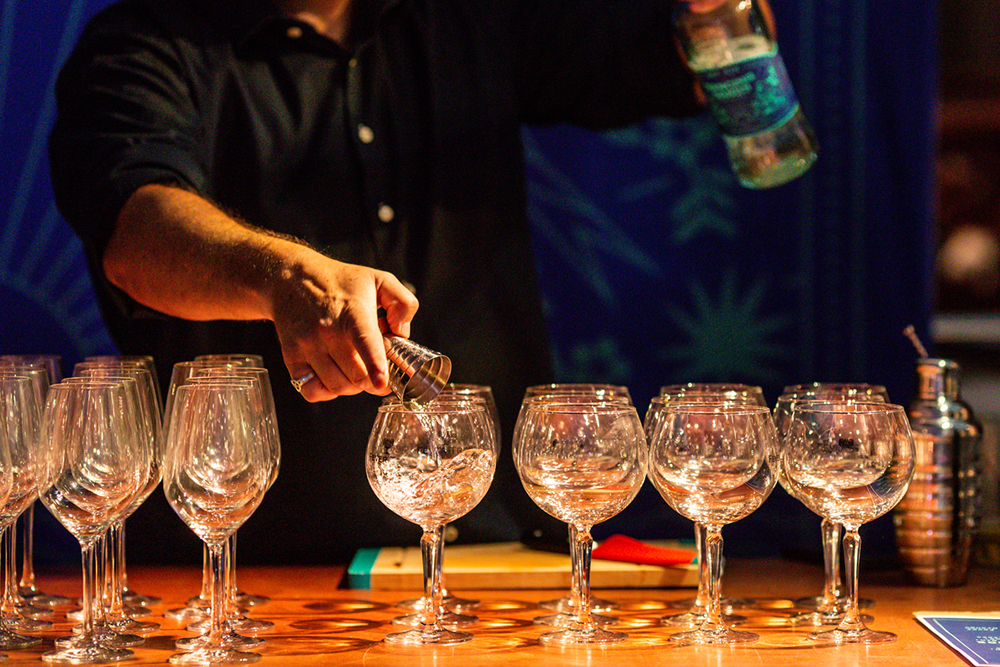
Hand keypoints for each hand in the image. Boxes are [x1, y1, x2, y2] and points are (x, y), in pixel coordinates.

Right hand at [268, 246, 418, 400]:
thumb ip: (403, 303)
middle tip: (377, 370)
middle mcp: (327, 329)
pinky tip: (334, 377)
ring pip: (337, 386)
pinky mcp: (291, 356)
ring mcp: (307, 344)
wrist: (291, 277)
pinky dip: (327, 392)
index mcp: (352, 311)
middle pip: (356, 375)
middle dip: (373, 381)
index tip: (382, 383)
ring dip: (352, 387)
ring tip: (356, 369)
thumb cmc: (339, 282)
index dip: (375, 365)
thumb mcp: (379, 280)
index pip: (364, 341)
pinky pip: (312, 391)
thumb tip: (401, 333)